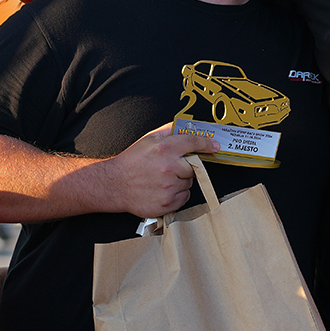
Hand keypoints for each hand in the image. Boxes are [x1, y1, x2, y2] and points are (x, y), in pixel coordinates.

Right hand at [98, 124, 220, 217]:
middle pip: (194, 167)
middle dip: (185, 168)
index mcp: (164, 149)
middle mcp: (169, 167)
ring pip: (189, 184)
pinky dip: (177, 195)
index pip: (193, 142)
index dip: (207, 143)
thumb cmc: (130, 162)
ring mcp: (169, 187)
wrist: (114, 184)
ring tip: (162, 181)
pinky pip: (184, 198)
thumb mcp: (147, 140)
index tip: (215, 146)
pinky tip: (163, 191)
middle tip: (170, 169)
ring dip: (180, 182)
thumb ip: (168, 131)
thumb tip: (185, 127)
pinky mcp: (167, 203)